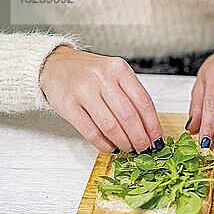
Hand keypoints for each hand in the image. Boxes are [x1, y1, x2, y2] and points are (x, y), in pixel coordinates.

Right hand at [40, 46, 163, 152]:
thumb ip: (131, 97)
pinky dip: (103, 144)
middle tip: (144, 148)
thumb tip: (149, 129)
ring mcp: (83, 91)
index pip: (143, 102)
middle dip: (140, 138)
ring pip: (110, 126)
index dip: (153, 126)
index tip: (158, 140)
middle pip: (128, 116)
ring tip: (129, 149)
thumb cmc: (90, 74)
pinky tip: (110, 147)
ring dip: (123, 142)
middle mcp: (102, 78)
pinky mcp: (67, 105)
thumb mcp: (115, 76)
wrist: (55, 64)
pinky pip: (90, 131)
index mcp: (119, 69)